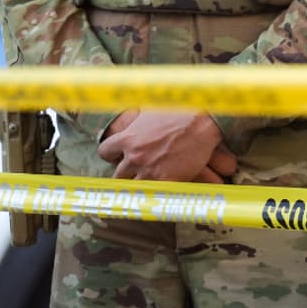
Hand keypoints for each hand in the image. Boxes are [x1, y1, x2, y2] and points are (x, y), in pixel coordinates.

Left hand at [98, 109, 238, 182]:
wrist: (202, 121)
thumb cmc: (178, 111)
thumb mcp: (149, 111)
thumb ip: (136, 121)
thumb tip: (129, 112)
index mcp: (128, 138)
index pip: (104, 152)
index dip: (112, 155)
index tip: (119, 156)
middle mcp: (134, 156)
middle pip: (117, 175)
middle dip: (125, 175)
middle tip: (135, 174)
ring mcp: (149, 170)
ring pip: (132, 189)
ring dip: (138, 188)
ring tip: (144, 188)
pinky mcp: (166, 181)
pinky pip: (152, 195)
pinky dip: (154, 196)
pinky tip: (157, 195)